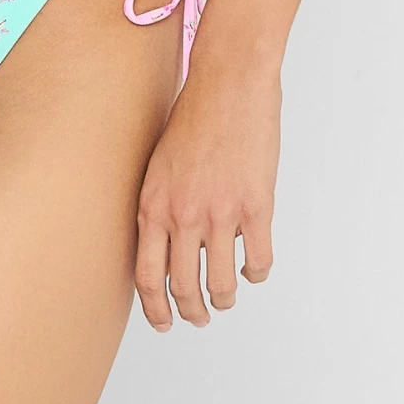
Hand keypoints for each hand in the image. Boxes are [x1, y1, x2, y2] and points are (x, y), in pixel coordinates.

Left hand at [134, 57, 280, 329]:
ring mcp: (220, 213)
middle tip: (199, 317)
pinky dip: (256, 273)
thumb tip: (167, 246)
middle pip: (183, 288)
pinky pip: (257, 260)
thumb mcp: (159, 163)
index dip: (155, 308)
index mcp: (153, 204)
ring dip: (224, 299)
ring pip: (221, 284)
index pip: (146, 275)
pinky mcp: (256, 207)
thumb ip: (161, 205)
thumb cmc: (194, 115)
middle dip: (191, 311)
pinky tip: (253, 269)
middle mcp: (182, 215)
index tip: (164, 321)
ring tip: (226, 299)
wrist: (228, 82)